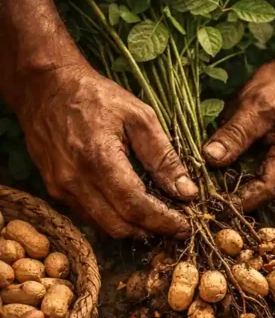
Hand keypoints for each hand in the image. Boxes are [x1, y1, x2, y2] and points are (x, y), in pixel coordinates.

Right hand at [16, 64, 193, 238]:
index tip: (186, 226)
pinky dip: (113, 219)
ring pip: (103, 226)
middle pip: (119, 225)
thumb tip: (187, 192)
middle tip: (176, 225)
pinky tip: (132, 209)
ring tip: (157, 219)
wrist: (44, 87)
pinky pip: (88, 216)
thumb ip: (164, 157)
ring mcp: (60, 187)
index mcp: (98, 159)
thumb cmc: (95, 96)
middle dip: (152, 230)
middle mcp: (74, 180)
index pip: (135, 207)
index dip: (164, 222)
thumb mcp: (140, 117)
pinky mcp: (53, 189)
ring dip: (133, 229)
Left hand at [203, 17, 274, 211]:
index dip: (239, 200)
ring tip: (205, 178)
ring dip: (235, 177)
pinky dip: (241, 166)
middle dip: (233, 189)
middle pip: (262, 188)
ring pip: (260, 178)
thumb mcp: (255, 106)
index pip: (266, 189)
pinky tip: (220, 162)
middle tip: (200, 191)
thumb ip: (235, 134)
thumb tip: (211, 158)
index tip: (212, 203)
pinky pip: (261, 167)